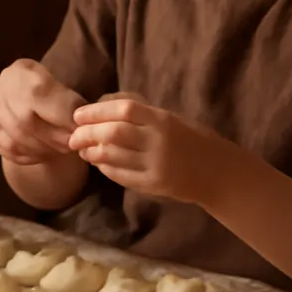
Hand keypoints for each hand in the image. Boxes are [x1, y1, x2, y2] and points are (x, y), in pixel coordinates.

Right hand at [0, 59, 83, 164]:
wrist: (25, 94)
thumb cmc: (51, 91)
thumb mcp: (62, 85)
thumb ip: (69, 101)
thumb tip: (83, 125)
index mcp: (21, 72)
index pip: (39, 94)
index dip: (62, 115)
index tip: (80, 128)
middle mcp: (1, 90)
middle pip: (25, 121)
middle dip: (54, 137)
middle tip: (72, 144)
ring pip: (16, 140)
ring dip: (43, 149)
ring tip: (61, 149)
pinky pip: (9, 150)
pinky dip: (30, 156)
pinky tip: (44, 153)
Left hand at [68, 96, 255, 206]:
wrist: (219, 172)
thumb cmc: (191, 140)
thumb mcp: (170, 118)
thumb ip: (140, 113)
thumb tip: (99, 106)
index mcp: (163, 119)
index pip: (123, 109)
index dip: (96, 111)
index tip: (78, 115)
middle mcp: (159, 141)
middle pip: (113, 133)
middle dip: (86, 134)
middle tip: (73, 136)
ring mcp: (156, 164)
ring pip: (112, 156)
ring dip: (91, 152)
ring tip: (83, 150)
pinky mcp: (153, 184)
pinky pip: (120, 175)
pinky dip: (104, 167)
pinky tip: (99, 163)